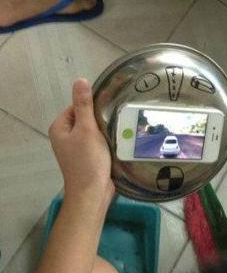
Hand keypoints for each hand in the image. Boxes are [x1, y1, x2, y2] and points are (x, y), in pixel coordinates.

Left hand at [49, 78, 114, 207]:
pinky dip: (107, 140)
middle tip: (117, 118)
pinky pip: (98, 142)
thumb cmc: (88, 160)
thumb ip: (84, 105)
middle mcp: (65, 137)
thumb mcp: (87, 129)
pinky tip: (119, 140)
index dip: (92, 106)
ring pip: (94, 130)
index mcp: (59, 128)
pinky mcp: (88, 157)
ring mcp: (76, 148)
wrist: (92, 192)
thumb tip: (80, 80)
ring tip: (120, 128)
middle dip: (101, 118)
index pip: (77, 106)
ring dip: (106, 130)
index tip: (108, 108)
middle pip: (86, 118)